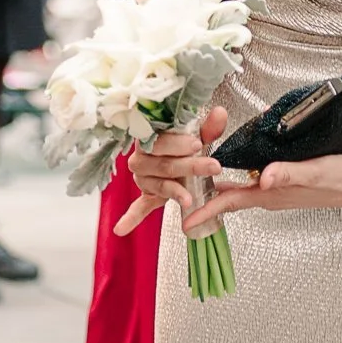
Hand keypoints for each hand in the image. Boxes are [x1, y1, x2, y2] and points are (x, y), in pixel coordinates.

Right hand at [115, 106, 227, 231]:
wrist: (181, 157)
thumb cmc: (186, 144)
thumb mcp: (199, 135)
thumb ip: (208, 126)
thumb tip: (220, 113)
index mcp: (150, 137)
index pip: (159, 140)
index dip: (177, 144)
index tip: (198, 145)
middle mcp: (141, 157)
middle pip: (162, 165)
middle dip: (189, 166)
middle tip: (212, 167)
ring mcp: (143, 177)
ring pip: (157, 184)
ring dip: (174, 192)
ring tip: (189, 199)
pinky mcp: (147, 194)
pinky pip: (138, 207)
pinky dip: (130, 218)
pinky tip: (121, 229)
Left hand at [181, 151, 341, 233]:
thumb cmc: (339, 177)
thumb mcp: (314, 171)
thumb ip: (288, 174)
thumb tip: (266, 177)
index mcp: (270, 194)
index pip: (229, 204)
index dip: (205, 210)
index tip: (183, 222)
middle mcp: (268, 195)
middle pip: (228, 197)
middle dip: (203, 193)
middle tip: (179, 188)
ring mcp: (275, 190)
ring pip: (238, 189)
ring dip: (218, 184)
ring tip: (196, 174)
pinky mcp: (282, 182)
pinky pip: (251, 181)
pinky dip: (237, 173)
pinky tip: (235, 162)